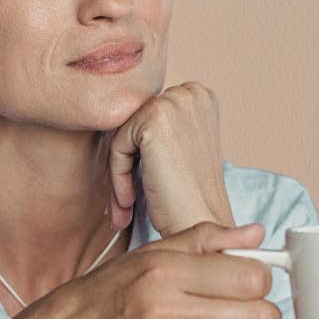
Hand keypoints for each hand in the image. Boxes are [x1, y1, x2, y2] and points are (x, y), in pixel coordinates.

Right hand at [11, 222, 278, 318]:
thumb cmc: (102, 296)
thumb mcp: (148, 255)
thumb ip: (204, 241)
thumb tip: (255, 235)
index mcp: (164, 271)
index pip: (251, 277)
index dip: (259, 280)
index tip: (247, 284)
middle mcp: (164, 312)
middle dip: (260, 316)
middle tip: (243, 314)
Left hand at [108, 82, 232, 235]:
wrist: (201, 225)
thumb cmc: (190, 197)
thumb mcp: (180, 149)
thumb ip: (161, 126)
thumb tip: (118, 112)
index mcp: (200, 96)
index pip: (148, 117)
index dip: (141, 155)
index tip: (142, 187)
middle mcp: (191, 92)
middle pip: (134, 124)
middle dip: (128, 163)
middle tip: (128, 203)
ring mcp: (174, 102)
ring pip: (123, 135)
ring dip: (120, 174)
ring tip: (126, 206)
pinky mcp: (155, 118)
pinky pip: (117, 146)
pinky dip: (118, 178)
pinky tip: (129, 203)